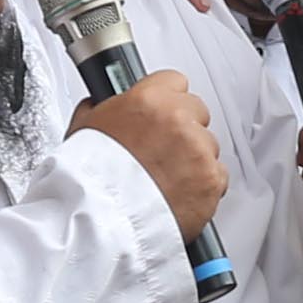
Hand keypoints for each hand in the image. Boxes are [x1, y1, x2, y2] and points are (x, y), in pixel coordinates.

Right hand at [68, 70, 227, 244]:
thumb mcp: (83, 129)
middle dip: (184, 130)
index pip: (176, 81)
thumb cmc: (90, 180)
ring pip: (209, 147)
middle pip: (198, 113)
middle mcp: (179, 120)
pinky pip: (219, 177)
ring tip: (167, 180)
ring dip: (194, 160)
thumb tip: (99, 103)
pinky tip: (180, 195)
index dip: (168, 100)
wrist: (102, 221)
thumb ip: (101, 109)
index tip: (163, 115)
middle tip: (163, 153)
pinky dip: (204, 187)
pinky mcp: (212, 180)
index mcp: (149, 99)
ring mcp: (199, 150)